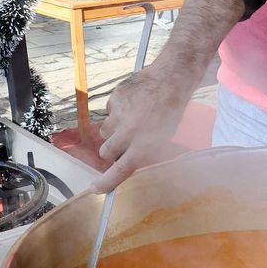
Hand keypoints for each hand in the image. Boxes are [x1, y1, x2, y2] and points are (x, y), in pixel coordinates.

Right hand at [93, 64, 199, 191]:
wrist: (170, 79)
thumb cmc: (171, 111)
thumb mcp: (164, 137)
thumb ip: (146, 151)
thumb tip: (129, 161)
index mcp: (143, 145)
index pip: (120, 169)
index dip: (107, 181)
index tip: (95, 188)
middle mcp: (127, 132)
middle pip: (106, 151)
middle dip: (111, 151)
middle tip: (123, 143)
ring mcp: (118, 115)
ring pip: (105, 131)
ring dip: (114, 130)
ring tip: (131, 120)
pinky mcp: (113, 99)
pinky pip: (108, 112)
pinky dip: (117, 111)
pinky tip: (131, 104)